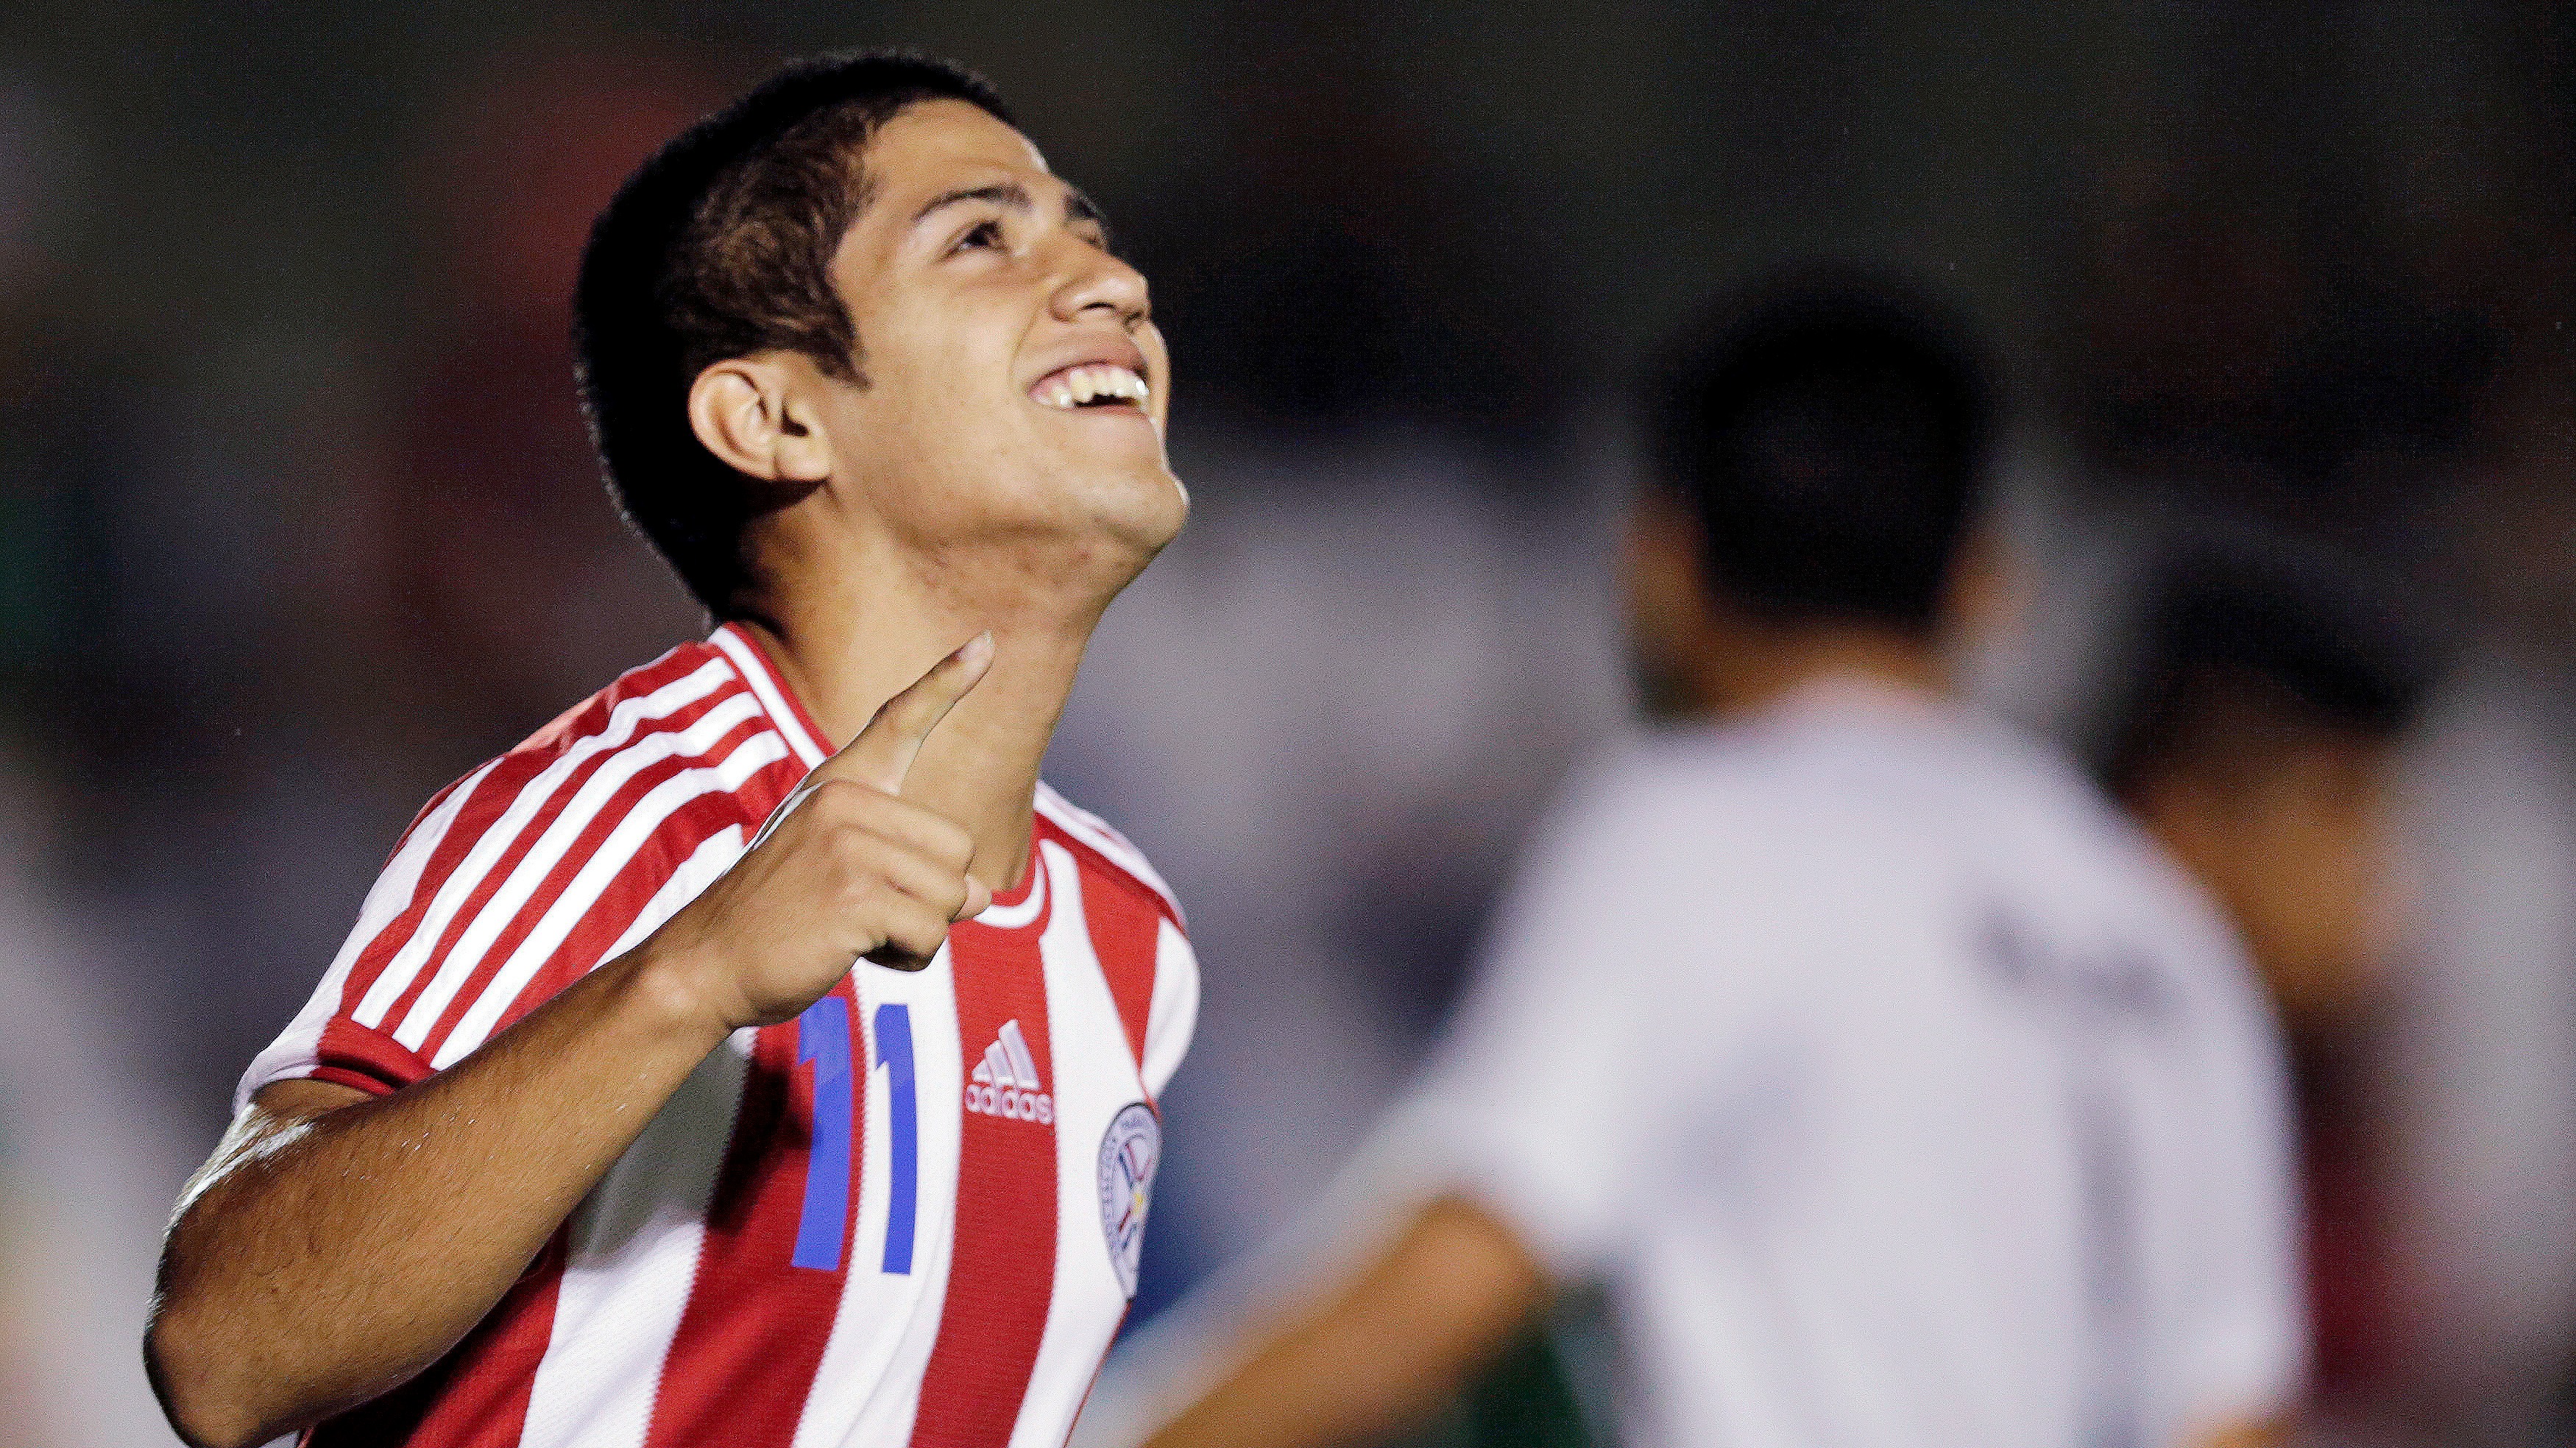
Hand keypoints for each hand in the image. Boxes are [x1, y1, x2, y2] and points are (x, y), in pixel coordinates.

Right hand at [643, 633, 996, 1031]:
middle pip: (958, 850)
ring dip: (918, 933)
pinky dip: (907, 958)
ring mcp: (848, 845)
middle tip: (863, 913)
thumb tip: (982, 895)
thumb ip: (910, 866)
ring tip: (854, 933)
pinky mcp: (855, 894)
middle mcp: (844, 801)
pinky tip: (854, 953)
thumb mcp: (838, 867)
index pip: (900, 721)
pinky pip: (930, 933)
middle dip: (930, 898)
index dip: (946, 682)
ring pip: (952, 896)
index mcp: (839, 784)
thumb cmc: (778, 920)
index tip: (986, 642)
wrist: (704, 962)